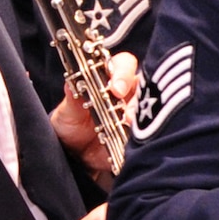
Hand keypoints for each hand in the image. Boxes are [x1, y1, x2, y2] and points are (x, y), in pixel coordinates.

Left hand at [51, 54, 137, 184]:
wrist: (74, 154)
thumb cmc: (71, 125)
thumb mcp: (67, 112)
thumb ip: (72, 98)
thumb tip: (71, 83)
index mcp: (108, 79)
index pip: (123, 65)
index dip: (122, 72)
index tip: (115, 88)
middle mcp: (127, 93)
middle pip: (144, 83)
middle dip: (137, 96)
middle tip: (125, 113)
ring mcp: (136, 113)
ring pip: (151, 106)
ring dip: (142, 116)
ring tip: (129, 126)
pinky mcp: (140, 133)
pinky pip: (149, 130)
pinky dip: (144, 134)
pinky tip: (133, 140)